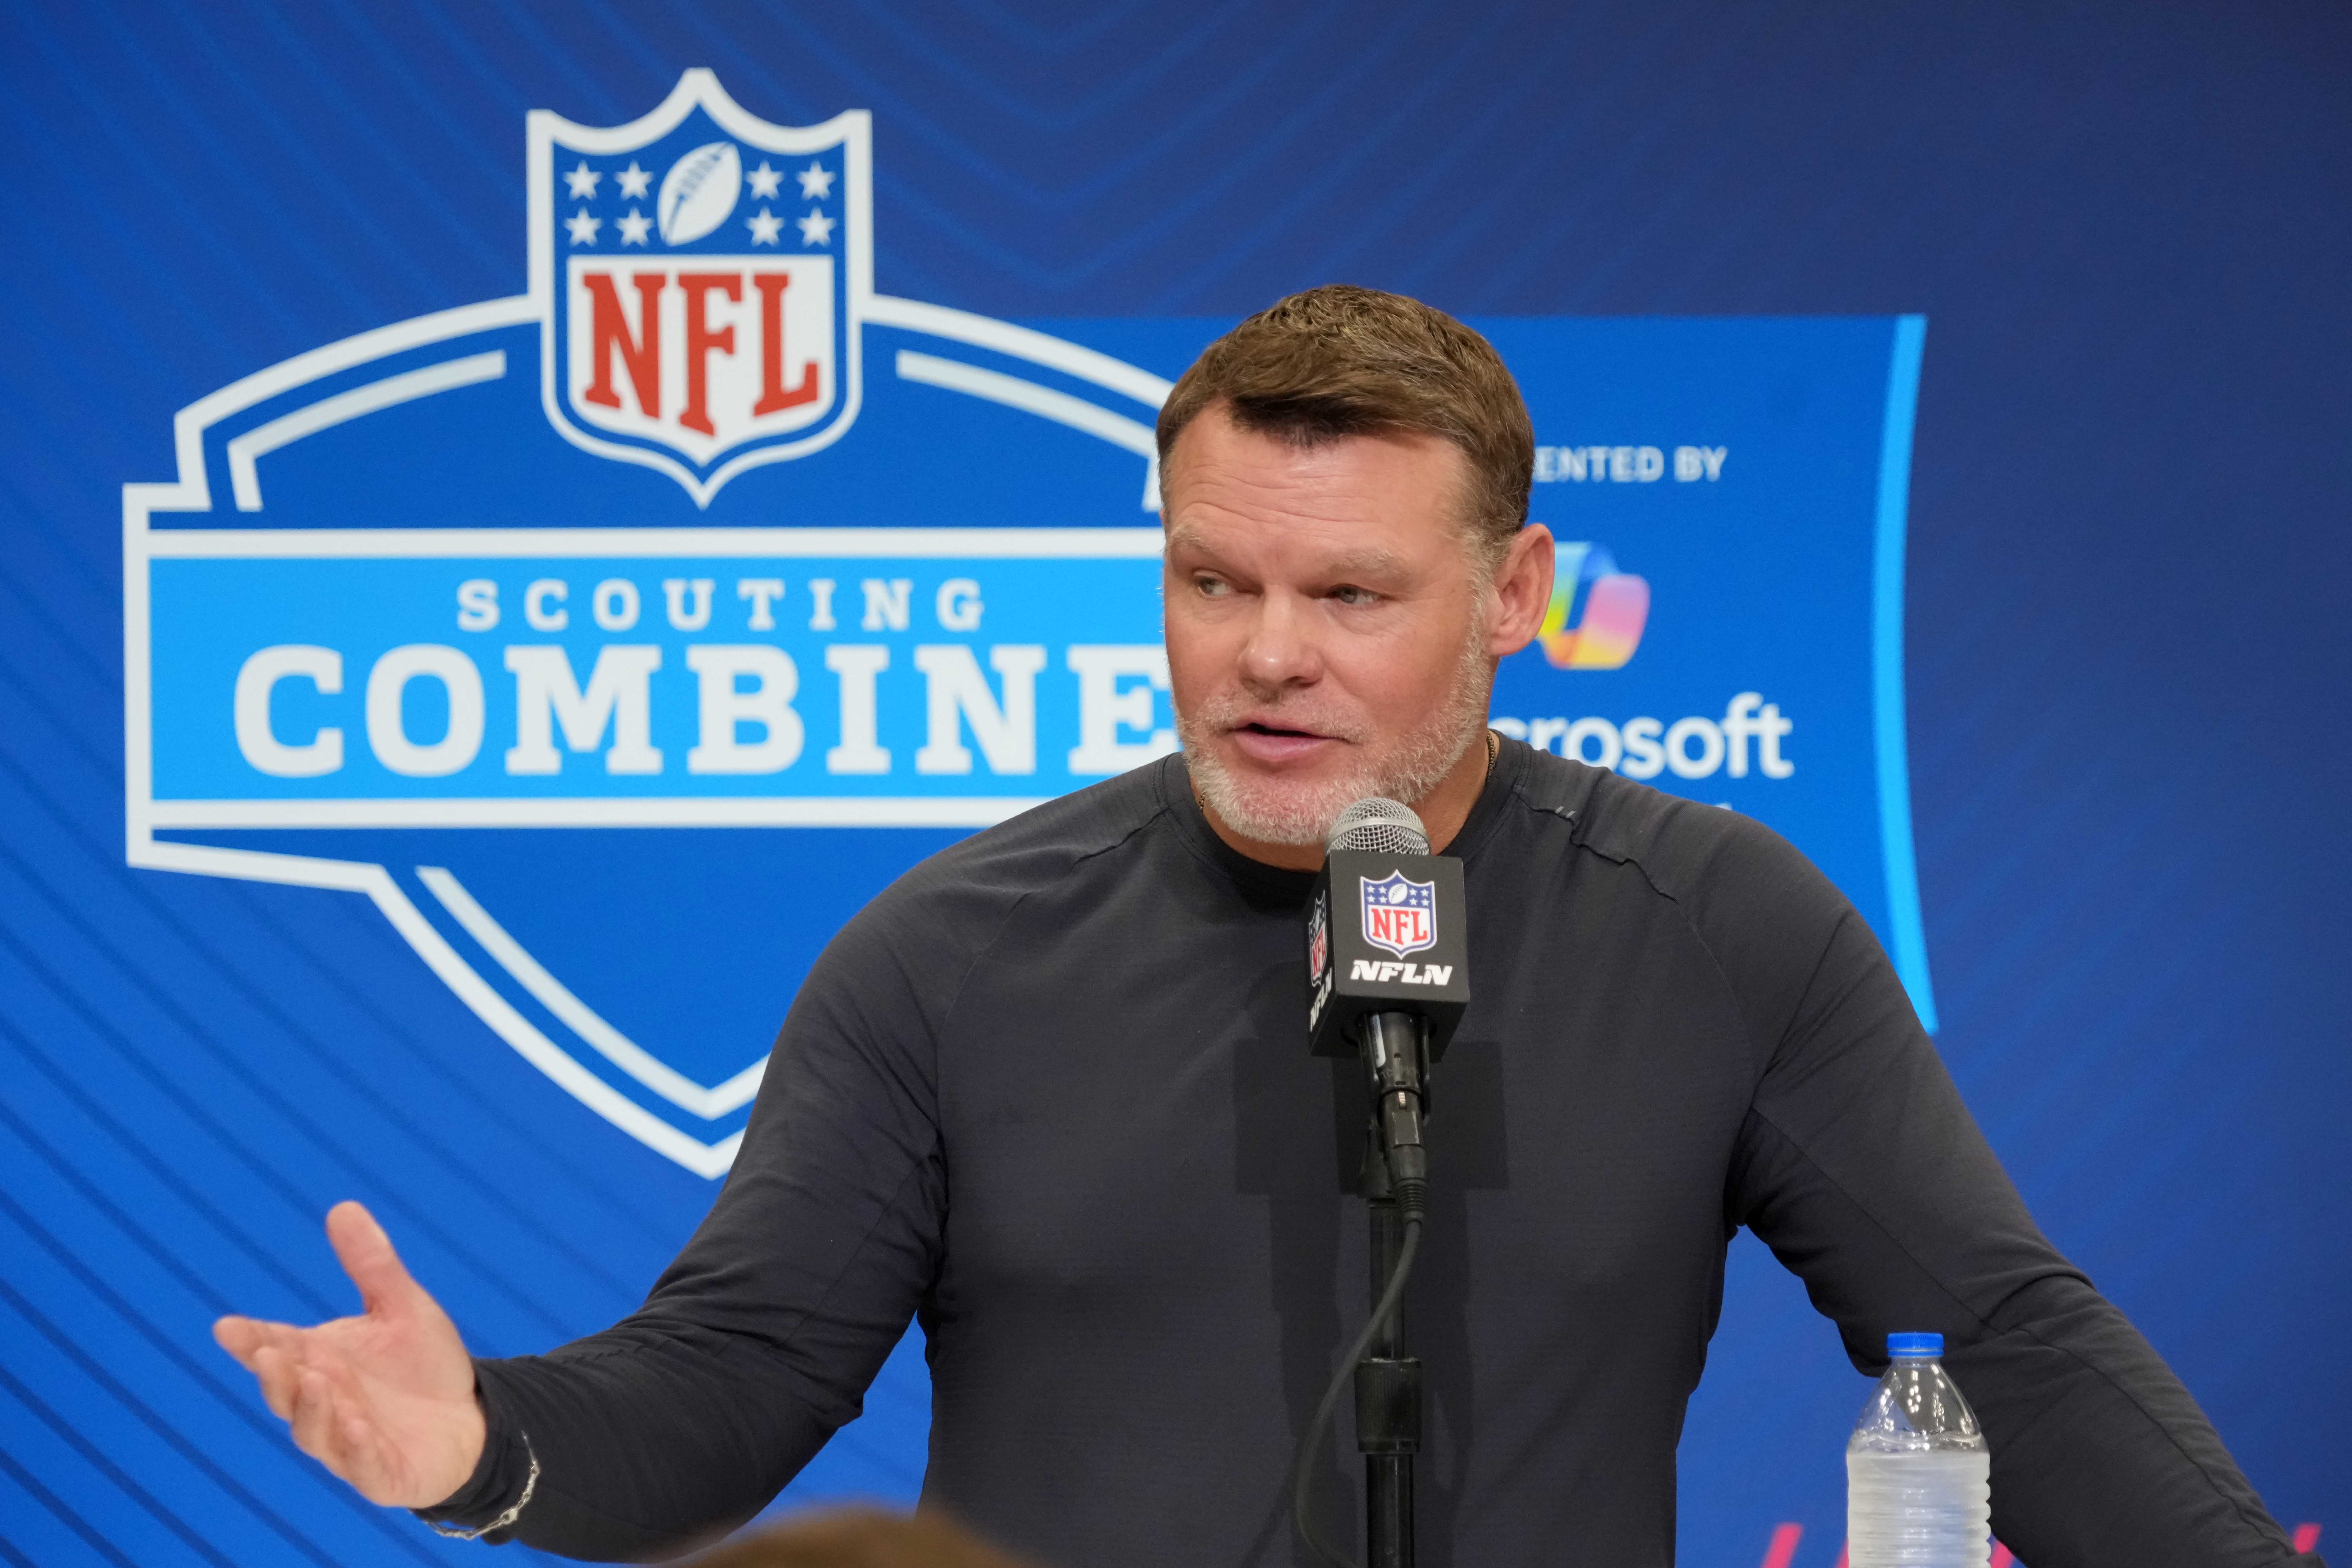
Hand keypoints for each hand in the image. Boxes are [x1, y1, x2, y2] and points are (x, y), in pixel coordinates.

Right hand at [214, 1201, 486, 1507]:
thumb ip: (372, 1265)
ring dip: (312, 1409)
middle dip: (275, 1375)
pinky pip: (360, 1464)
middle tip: (268, 1353)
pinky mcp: (379, 1472)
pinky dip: (354, 1447)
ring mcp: (347, 1441)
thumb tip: (343, 1206)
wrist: (470, 1417)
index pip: (275, 1347)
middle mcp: (325, 1401)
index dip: (249, 1340)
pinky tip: (356, 1426)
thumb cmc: (426, 1364)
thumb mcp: (403, 1306)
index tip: (226, 1327)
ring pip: (314, 1430)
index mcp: (321, 1360)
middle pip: (286, 1391)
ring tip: (319, 1381)